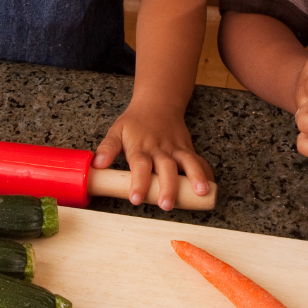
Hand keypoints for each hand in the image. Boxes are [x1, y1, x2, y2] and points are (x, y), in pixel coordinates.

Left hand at [93, 100, 211, 210]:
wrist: (157, 103)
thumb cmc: (135, 121)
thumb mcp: (116, 131)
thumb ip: (107, 148)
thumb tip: (97, 164)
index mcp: (140, 147)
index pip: (139, 165)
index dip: (138, 182)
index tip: (136, 198)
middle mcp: (160, 149)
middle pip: (165, 168)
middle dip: (168, 186)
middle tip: (166, 204)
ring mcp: (176, 149)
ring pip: (187, 162)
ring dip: (195, 176)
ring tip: (200, 192)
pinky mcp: (187, 148)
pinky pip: (198, 160)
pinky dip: (206, 172)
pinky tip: (210, 185)